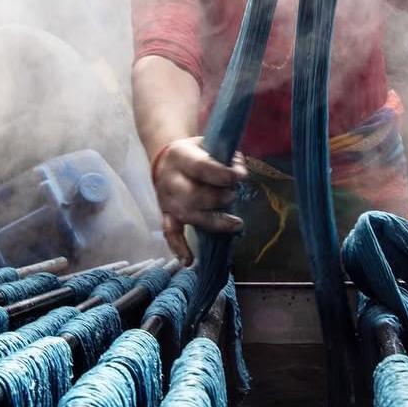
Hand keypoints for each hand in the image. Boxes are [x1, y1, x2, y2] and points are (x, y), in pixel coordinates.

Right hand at [153, 136, 247, 264]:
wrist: (167, 159)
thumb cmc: (195, 153)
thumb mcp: (208, 144)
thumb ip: (227, 156)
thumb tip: (240, 172)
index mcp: (180, 156)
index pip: (201, 167)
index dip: (222, 174)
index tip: (239, 177)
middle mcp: (170, 180)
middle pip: (193, 195)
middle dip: (218, 198)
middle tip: (232, 195)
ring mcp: (167, 200)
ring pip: (188, 215)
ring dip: (214, 221)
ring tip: (236, 224)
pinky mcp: (167, 215)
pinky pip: (170, 233)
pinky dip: (178, 248)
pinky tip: (189, 261)